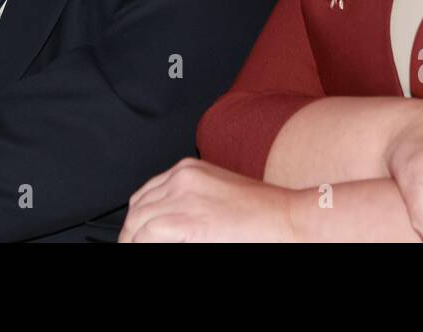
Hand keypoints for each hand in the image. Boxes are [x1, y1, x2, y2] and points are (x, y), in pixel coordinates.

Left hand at [120, 158, 297, 241]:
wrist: (289, 219)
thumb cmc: (264, 213)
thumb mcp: (219, 197)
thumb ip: (192, 204)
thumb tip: (172, 226)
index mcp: (189, 170)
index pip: (146, 194)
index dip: (139, 219)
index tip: (138, 235)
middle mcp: (181, 177)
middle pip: (138, 207)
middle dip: (133, 232)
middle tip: (135, 246)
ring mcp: (181, 196)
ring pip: (137, 223)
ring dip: (134, 241)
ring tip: (137, 251)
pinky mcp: (183, 219)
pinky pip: (146, 236)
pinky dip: (141, 246)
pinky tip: (147, 252)